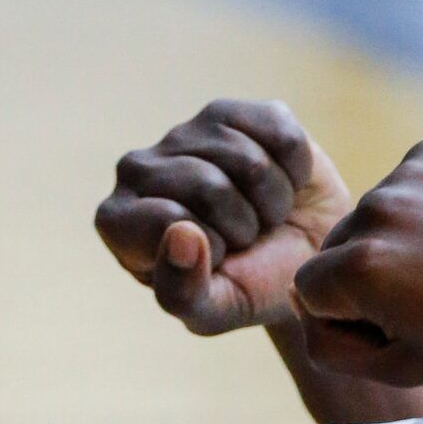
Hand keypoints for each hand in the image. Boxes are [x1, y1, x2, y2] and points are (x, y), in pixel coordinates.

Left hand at [94, 98, 350, 334]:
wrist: (305, 257)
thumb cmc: (250, 286)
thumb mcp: (214, 312)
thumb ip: (183, 292)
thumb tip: (179, 232)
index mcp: (117, 221)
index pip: (167, 218)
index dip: (210, 247)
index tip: (216, 261)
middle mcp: (137, 169)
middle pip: (208, 185)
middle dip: (244, 224)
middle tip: (245, 239)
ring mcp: (184, 133)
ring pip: (248, 159)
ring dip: (272, 201)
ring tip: (263, 216)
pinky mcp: (234, 112)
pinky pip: (279, 135)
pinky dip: (294, 171)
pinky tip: (281, 184)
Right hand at [292, 137, 422, 383]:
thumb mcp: (399, 368)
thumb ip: (329, 348)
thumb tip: (299, 300)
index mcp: (360, 269)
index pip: (308, 290)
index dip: (349, 316)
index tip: (399, 323)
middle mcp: (375, 212)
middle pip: (335, 247)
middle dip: (367, 273)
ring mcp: (408, 175)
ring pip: (371, 215)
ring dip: (397, 239)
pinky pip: (405, 182)